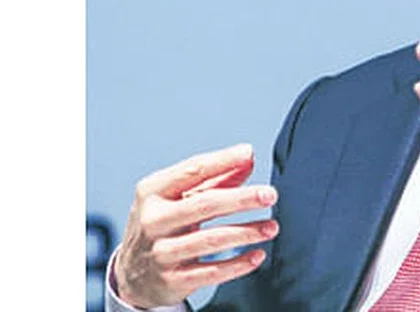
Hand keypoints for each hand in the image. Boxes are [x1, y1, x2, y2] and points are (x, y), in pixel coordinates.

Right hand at [114, 143, 279, 308]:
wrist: (133, 275)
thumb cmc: (163, 224)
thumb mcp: (178, 197)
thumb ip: (214, 178)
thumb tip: (247, 158)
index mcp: (152, 192)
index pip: (191, 171)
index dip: (222, 161)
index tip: (249, 153)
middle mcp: (153, 220)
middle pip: (204, 205)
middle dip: (241, 199)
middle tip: (270, 194)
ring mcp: (161, 252)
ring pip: (211, 240)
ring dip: (247, 232)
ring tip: (272, 227)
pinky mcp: (171, 280)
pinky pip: (211, 272)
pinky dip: (238, 264)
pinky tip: (258, 255)